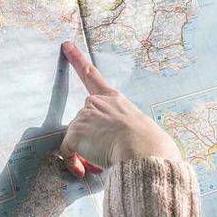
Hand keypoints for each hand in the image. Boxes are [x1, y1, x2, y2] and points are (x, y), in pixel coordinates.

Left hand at [59, 42, 181, 177]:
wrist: (144, 150)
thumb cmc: (150, 145)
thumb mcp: (141, 128)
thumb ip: (125, 129)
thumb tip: (123, 145)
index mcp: (116, 99)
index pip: (93, 76)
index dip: (78, 60)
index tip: (66, 46)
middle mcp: (98, 103)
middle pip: (84, 121)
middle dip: (88, 137)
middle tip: (102, 152)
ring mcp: (85, 115)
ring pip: (77, 138)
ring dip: (85, 152)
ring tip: (105, 160)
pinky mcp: (76, 131)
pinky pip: (67, 152)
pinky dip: (72, 163)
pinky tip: (82, 170)